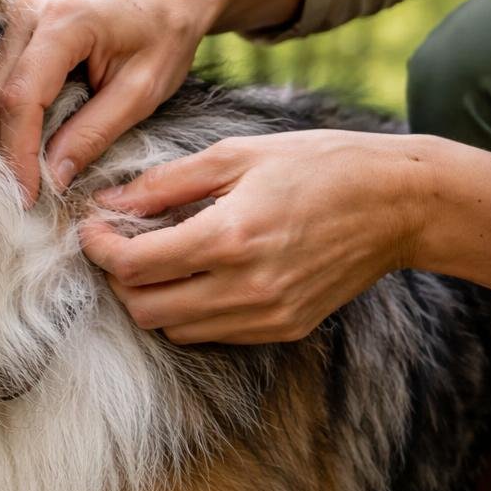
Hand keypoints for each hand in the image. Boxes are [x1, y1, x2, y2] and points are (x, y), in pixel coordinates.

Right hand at [0, 0, 303, 204]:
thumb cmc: (165, 35)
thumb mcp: (142, 92)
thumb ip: (94, 133)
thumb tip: (52, 177)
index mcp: (67, 22)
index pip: (22, 98)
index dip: (19, 153)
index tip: (27, 196)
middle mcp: (30, 11)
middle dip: (3, 153)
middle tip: (18, 200)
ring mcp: (18, 14)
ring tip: (20, 181)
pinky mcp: (15, 27)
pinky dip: (5, 121)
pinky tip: (20, 151)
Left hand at [80, 131, 424, 343]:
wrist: (398, 203)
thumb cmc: (319, 165)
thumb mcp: (236, 156)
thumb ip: (165, 184)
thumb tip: (110, 204)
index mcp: (230, 237)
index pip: (135, 266)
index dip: (100, 248)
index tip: (92, 228)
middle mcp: (246, 287)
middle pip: (145, 308)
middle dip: (119, 278)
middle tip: (118, 244)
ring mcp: (267, 316)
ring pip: (174, 329)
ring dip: (151, 298)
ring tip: (156, 259)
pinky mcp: (283, 329)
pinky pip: (211, 334)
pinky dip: (189, 311)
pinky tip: (196, 275)